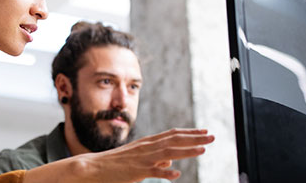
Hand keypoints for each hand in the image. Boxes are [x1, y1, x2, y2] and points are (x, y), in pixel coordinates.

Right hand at [80, 128, 214, 181]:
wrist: (94, 167)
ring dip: (187, 151)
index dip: (189, 132)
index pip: (172, 134)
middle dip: (195, 138)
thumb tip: (171, 160)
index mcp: (147, 143)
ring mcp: (142, 158)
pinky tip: (176, 174)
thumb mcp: (138, 157)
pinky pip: (153, 171)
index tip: (204, 131)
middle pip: (175, 140)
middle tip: (212, 136)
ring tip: (203, 150)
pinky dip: (165, 171)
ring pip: (168, 152)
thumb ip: (155, 157)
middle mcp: (147, 147)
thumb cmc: (116, 163)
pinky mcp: (136, 171)